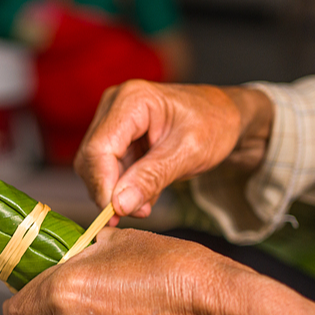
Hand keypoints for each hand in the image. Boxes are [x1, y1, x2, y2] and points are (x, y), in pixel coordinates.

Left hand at [3, 228, 254, 314]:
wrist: (214, 308)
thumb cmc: (170, 267)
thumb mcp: (115, 240)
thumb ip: (79, 252)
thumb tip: (67, 253)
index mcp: (61, 293)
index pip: (15, 310)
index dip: (21, 295)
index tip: (32, 282)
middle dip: (41, 311)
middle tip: (63, 287)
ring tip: (92, 298)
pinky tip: (113, 312)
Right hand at [74, 81, 272, 222]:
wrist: (224, 116)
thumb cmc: (214, 123)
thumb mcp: (189, 153)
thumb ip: (152, 178)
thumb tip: (119, 205)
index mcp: (133, 99)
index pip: (100, 148)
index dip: (103, 184)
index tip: (117, 214)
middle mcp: (114, 105)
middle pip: (91, 158)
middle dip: (109, 191)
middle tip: (138, 212)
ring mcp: (112, 120)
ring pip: (95, 167)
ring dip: (116, 192)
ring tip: (147, 203)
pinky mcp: (115, 136)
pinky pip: (105, 169)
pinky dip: (122, 187)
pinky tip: (144, 193)